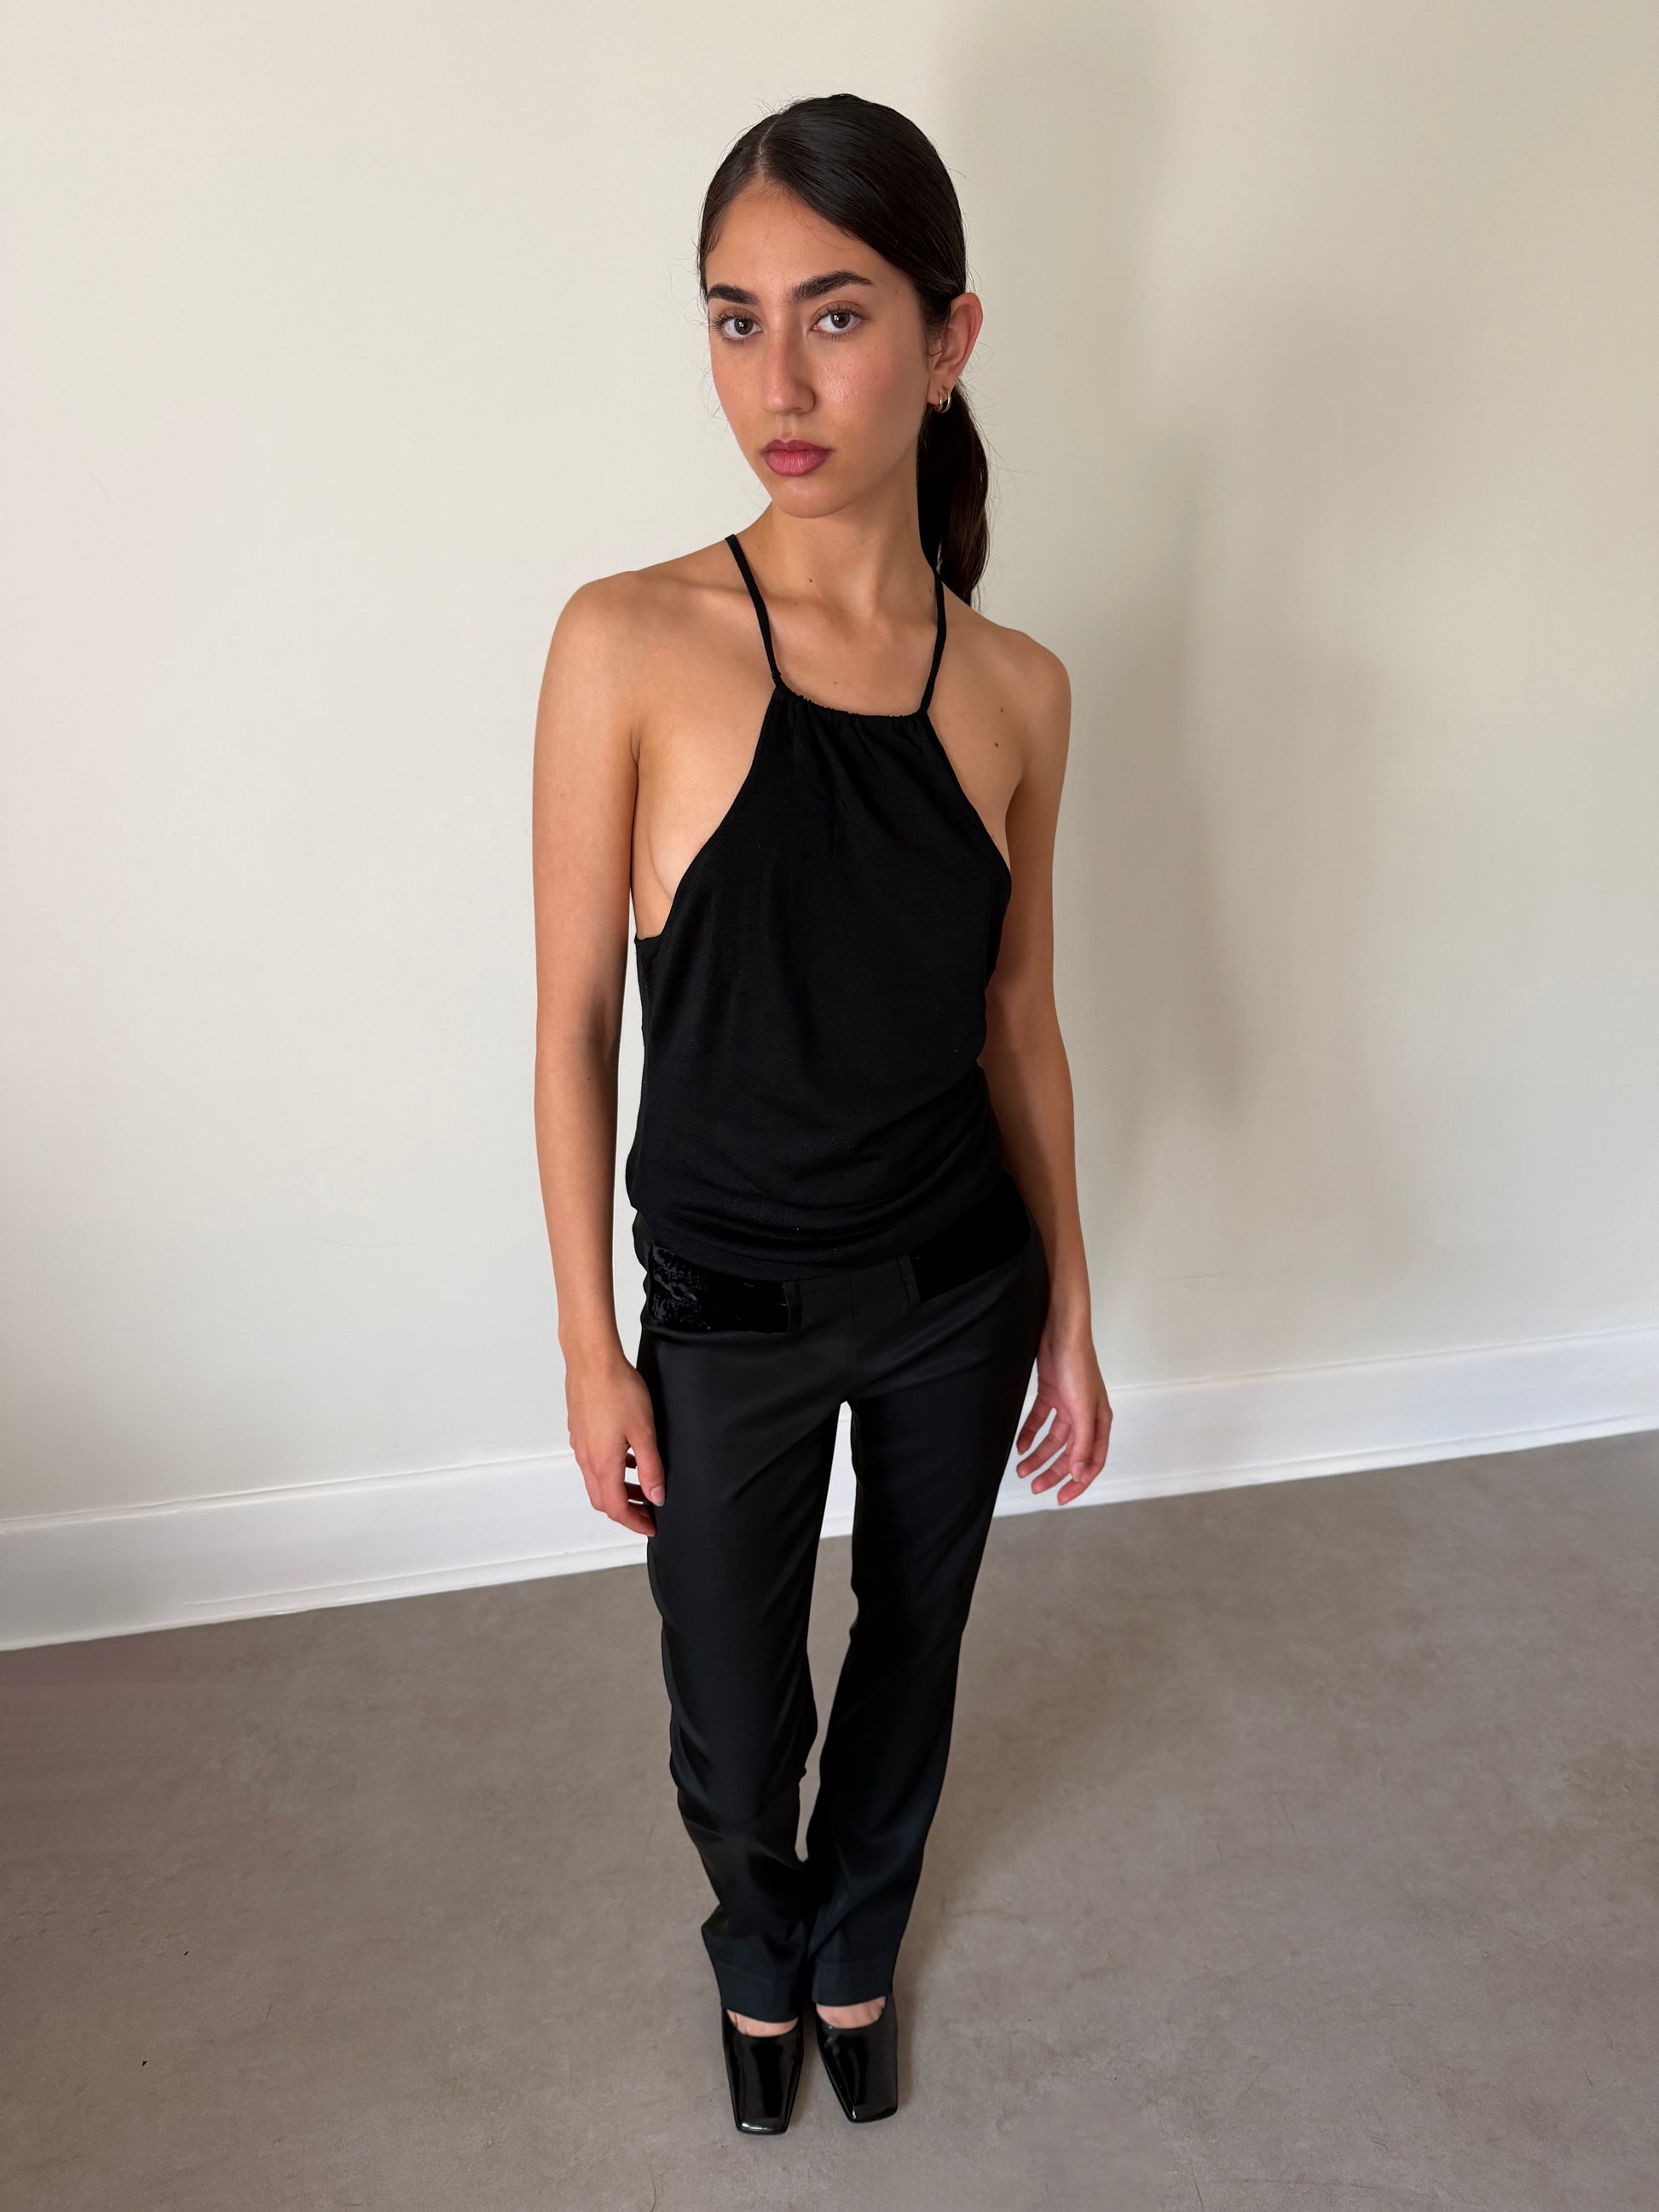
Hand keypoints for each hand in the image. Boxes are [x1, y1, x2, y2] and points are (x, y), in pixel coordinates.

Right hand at [565, 1351, 665, 1536]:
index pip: (616, 1508)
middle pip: (603, 1500)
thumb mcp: (644, 1432)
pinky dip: (610, 1470)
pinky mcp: (579, 1431)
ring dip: (618, 1489)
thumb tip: (656, 1496)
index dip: (635, 1522)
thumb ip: (651, 1468)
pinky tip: (628, 1456)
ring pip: (597, 1481)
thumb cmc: (618, 1390)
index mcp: (603, 1464)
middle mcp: (587, 1459)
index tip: (651, 1526)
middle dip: (626, 1510)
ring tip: (642, 1484)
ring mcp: (580, 1444)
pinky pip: (592, 1462)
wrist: (592, 1359)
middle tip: (648, 1510)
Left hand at [1014, 1326, 1111, 1503]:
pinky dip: (1029, 1433)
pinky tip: (1019, 1445)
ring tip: (1021, 1470)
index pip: (1092, 1461)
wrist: (1061, 1332)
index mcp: (1099, 1422)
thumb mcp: (1082, 1409)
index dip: (1078, 1482)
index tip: (1061, 1498)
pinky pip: (1039, 1420)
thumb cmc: (1079, 1367)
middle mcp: (1085, 1416)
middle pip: (1069, 1453)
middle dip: (1052, 1472)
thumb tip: (1078, 1472)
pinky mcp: (1051, 1394)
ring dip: (1038, 1455)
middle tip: (1034, 1487)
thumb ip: (1082, 1443)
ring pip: (1053, 1439)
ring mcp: (1068, 1405)